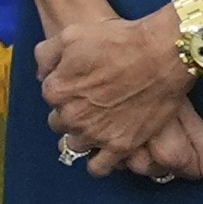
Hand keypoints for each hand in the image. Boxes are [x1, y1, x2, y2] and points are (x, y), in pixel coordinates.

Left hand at [34, 14, 202, 183]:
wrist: (160, 54)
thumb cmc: (116, 41)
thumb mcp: (70, 35)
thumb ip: (46, 55)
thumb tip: (42, 75)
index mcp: (55, 90)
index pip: (50, 99)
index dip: (65, 90)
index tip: (80, 86)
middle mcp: (72, 116)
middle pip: (60, 123)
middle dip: (71, 114)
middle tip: (91, 105)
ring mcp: (96, 134)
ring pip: (76, 145)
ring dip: (84, 138)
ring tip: (100, 126)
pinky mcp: (122, 146)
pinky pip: (99, 168)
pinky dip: (98, 163)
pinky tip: (105, 150)